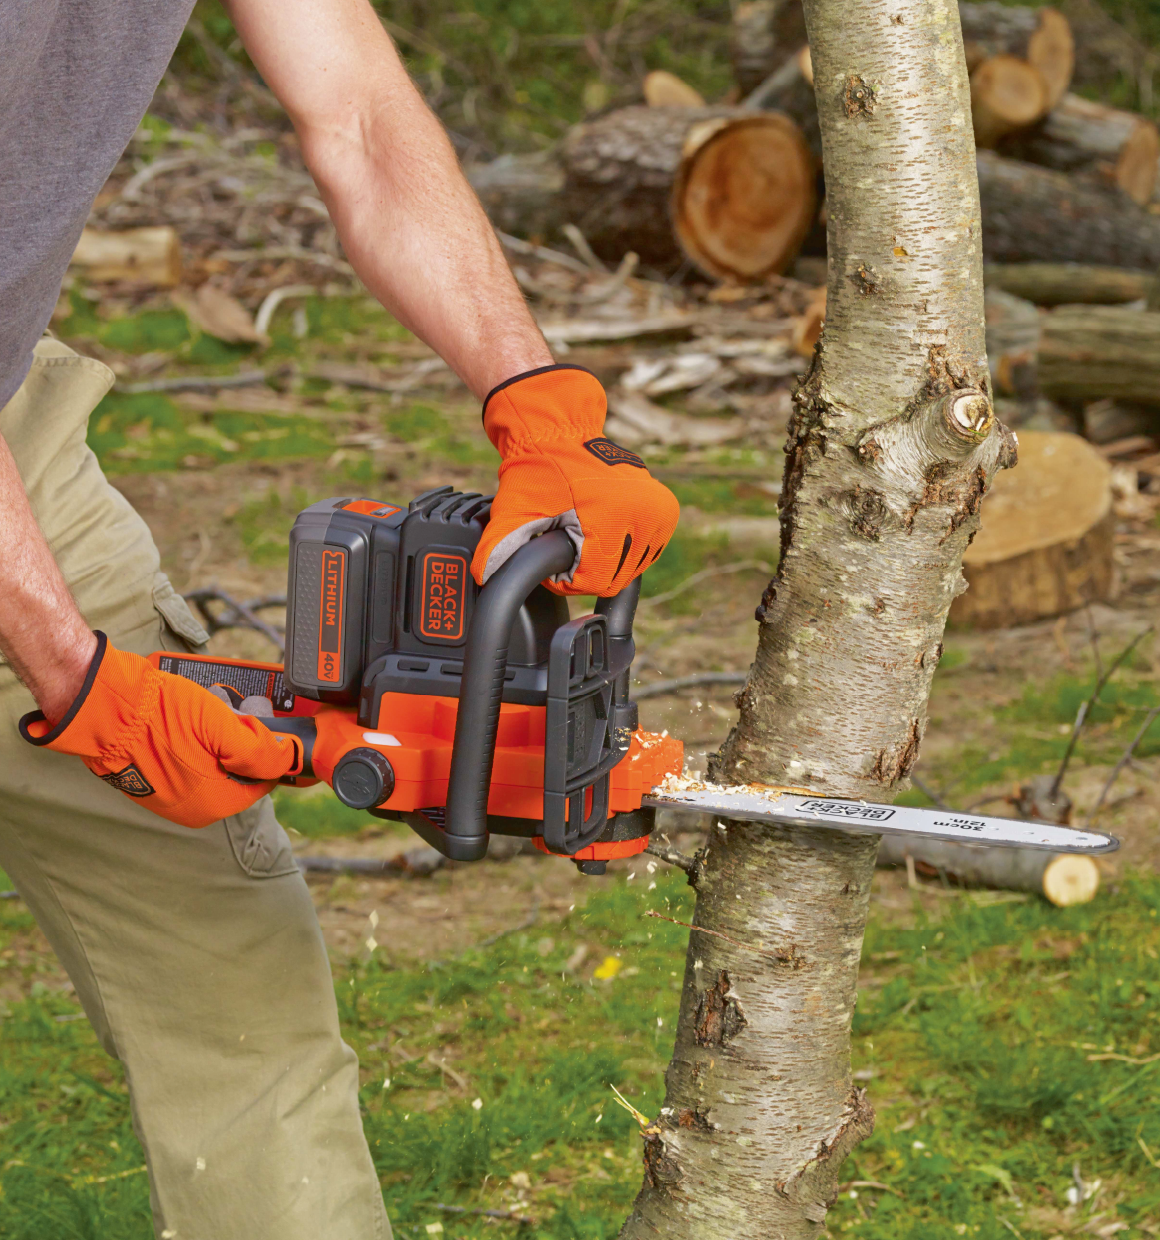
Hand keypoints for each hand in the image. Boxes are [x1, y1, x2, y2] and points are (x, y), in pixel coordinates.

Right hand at [19, 633, 303, 827]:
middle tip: (233, 709)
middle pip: (237, 770)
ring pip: (213, 762)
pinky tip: (188, 713)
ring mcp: (168, 795)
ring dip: (217, 735)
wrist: (101, 706)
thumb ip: (258, 750)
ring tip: (209, 705)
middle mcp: (192, 808)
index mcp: (215, 803)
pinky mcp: (150, 778)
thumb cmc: (159, 716)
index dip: (266, 748)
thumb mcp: (221, 727)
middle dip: (240, 739)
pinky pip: (187, 759)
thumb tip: (288, 762)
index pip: (262, 779)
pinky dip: (193, 737)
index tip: (261, 721)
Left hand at [471, 366, 679, 595]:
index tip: (555, 552)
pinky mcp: (665, 509)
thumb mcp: (515, 511)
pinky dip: (624, 547)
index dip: (569, 578)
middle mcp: (644, 515)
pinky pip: (645, 550)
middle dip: (587, 566)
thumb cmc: (537, 471)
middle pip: (615, 577)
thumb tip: (483, 576)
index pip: (596, 581)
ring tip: (583, 528)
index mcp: (613, 519)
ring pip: (631, 567)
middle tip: (567, 537)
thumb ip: (499, 547)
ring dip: (607, 557)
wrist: (561, 431)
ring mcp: (658, 511)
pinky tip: (603, 527)